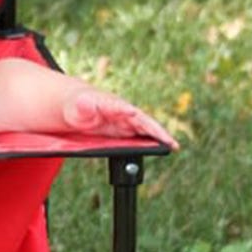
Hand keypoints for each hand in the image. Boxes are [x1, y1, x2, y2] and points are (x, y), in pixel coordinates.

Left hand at [62, 88, 179, 148]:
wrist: (79, 106)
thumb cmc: (78, 105)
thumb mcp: (78, 106)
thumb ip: (84, 106)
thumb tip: (86, 103)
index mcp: (111, 104)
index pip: (123, 108)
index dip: (130, 113)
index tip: (135, 115)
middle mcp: (124, 112)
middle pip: (142, 121)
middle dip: (156, 130)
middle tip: (169, 140)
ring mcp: (128, 121)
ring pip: (146, 129)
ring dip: (159, 136)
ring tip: (172, 146)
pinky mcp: (128, 130)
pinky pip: (143, 136)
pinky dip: (154, 141)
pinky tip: (164, 148)